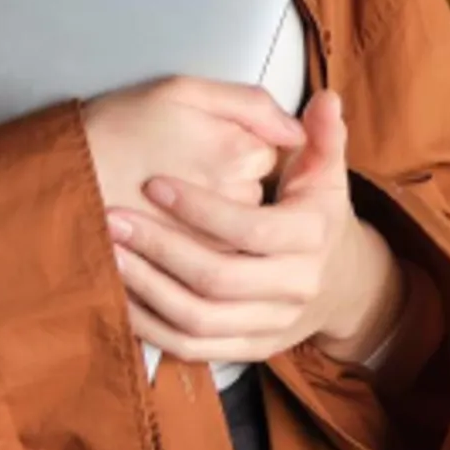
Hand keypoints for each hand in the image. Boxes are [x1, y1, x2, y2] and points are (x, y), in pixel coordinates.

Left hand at [104, 88, 407, 366]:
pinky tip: (119, 295)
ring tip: (107, 251)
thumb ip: (322, 135)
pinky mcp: (248, 350)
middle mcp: (295, 289)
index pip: (251, 230)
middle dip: (159, 248)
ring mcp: (271, 326)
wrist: (342, 285)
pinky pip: (192, 349)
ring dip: (147, 289)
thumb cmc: (318, 216)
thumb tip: (326, 99)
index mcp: (311, 239)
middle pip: (218, 279)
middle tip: (112, 217)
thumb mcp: (326, 174)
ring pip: (200, 320)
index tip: (154, 183)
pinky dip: (152, 328)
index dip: (200, 209)